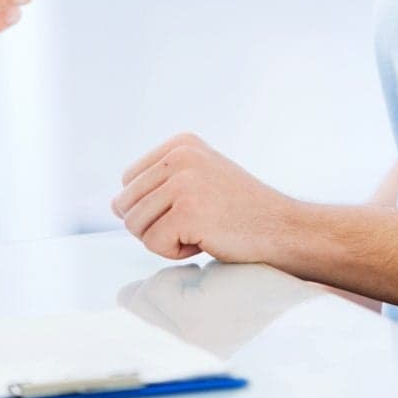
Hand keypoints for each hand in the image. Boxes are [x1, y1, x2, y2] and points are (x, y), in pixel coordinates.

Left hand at [111, 133, 297, 263]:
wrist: (284, 229)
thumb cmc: (241, 212)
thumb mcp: (201, 178)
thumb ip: (160, 182)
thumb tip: (114, 204)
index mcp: (180, 144)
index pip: (127, 181)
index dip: (152, 206)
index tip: (191, 208)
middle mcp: (179, 156)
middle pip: (125, 205)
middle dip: (154, 225)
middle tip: (197, 224)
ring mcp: (183, 182)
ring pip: (135, 226)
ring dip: (166, 240)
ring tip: (204, 230)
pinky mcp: (187, 212)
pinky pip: (153, 244)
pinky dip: (177, 253)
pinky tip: (208, 241)